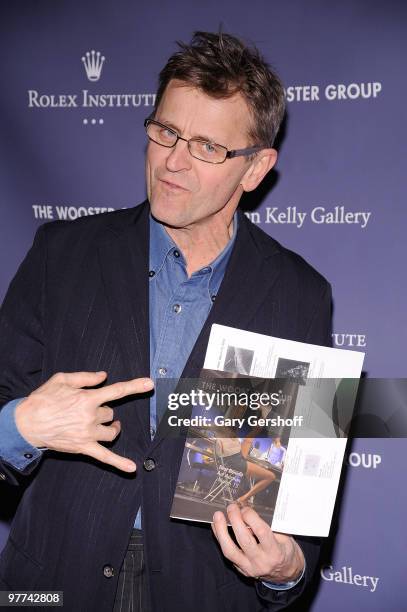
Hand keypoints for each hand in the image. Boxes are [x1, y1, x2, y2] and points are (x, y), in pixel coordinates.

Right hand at [15, 371, 153, 472]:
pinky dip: (119, 463)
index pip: (116, 391)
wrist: (26, 423)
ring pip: (111, 431)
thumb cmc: (43, 399)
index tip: (149, 384)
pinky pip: (105, 457)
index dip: (135, 386)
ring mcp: (88, 434)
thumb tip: (104, 376)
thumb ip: (85, 377)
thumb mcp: (62, 379)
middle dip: (103, 411)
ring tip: (104, 426)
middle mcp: (90, 416)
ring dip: (110, 428)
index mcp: (87, 398)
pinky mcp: (83, 448)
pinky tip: (132, 468)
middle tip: (88, 410)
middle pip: (111, 414)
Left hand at [212, 503, 303, 582]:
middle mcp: (261, 561)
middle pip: (244, 540)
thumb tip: (250, 510)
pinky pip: (228, 554)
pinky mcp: (241, 570)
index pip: (260, 532)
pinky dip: (221, 539)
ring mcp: (249, 568)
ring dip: (221, 532)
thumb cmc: (286, 550)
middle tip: (231, 507)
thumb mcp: (284, 536)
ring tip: (217, 516)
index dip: (251, 517)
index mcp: (275, 552)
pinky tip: (217, 527)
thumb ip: (269, 526)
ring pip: (230, 551)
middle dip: (235, 520)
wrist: (287, 573)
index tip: (245, 507)